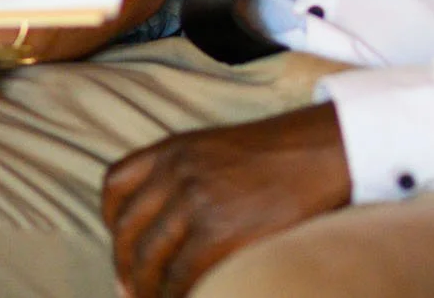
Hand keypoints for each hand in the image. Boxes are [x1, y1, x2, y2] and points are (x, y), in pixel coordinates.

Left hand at [102, 104, 351, 296]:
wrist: (320, 153)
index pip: (115, 185)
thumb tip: (161, 224)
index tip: (123, 246)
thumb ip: (183, 174)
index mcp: (171, 150)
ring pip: (150, 260)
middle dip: (125, 269)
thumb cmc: (276, 156)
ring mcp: (195, 204)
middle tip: (130, 293)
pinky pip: (182, 278)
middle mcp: (176, 174)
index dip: (112, 222)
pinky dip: (177, 296)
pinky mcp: (219, 234)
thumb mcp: (215, 149)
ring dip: (147, 291)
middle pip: (128, 231)